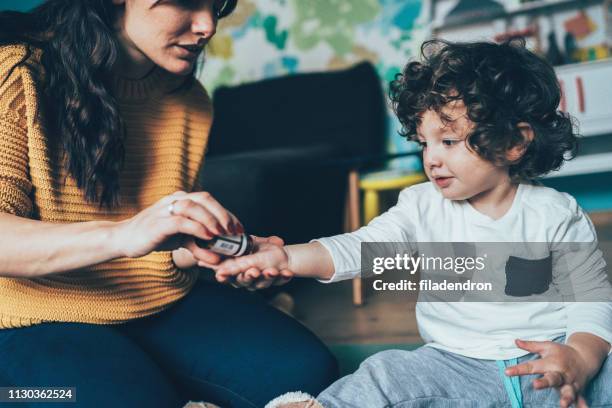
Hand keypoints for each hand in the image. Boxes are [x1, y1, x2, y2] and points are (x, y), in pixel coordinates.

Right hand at [113, 191, 241, 263]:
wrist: (125, 240)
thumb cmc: (155, 237)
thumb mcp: (182, 242)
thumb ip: (200, 248)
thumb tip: (218, 259)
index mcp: (182, 200)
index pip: (209, 201)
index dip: (227, 213)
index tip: (239, 228)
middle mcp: (175, 200)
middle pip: (205, 199)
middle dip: (224, 214)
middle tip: (235, 231)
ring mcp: (166, 209)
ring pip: (195, 207)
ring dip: (212, 220)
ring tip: (223, 234)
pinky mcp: (159, 223)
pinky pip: (182, 221)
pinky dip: (198, 228)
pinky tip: (208, 237)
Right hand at [215, 236, 292, 289]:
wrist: (279, 253)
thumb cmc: (257, 250)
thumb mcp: (242, 246)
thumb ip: (225, 252)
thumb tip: (200, 261)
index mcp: (237, 272)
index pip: (228, 277)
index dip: (226, 277)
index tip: (222, 276)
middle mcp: (248, 279)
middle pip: (245, 281)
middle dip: (249, 276)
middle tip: (253, 271)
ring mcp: (262, 281)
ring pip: (263, 283)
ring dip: (268, 277)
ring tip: (272, 270)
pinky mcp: (277, 281)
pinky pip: (281, 281)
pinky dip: (285, 278)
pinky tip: (288, 274)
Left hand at [505, 339, 590, 407]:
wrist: (584, 357)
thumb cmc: (561, 352)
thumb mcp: (546, 346)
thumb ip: (530, 345)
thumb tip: (515, 341)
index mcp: (551, 362)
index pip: (531, 366)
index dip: (518, 370)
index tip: (507, 372)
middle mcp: (561, 373)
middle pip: (552, 378)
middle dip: (544, 382)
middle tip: (535, 385)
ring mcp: (570, 383)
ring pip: (568, 391)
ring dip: (566, 398)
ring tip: (563, 404)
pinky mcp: (578, 390)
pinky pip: (580, 399)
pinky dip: (582, 405)